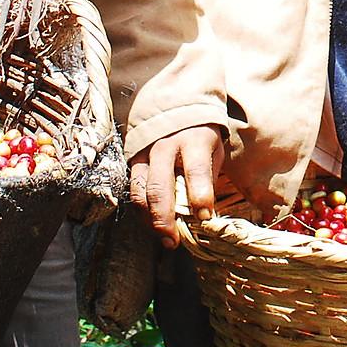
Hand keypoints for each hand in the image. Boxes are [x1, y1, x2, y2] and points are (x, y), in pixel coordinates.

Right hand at [130, 124, 224, 246]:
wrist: (174, 104)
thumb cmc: (201, 132)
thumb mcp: (214, 148)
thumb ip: (208, 177)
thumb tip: (202, 212)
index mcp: (193, 140)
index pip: (196, 171)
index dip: (201, 197)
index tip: (205, 217)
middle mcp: (165, 147)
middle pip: (160, 188)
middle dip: (166, 219)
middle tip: (174, 241)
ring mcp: (145, 153)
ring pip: (140, 193)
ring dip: (150, 220)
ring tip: (164, 238)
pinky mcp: (132, 160)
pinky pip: (133, 190)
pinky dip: (142, 211)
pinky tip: (152, 223)